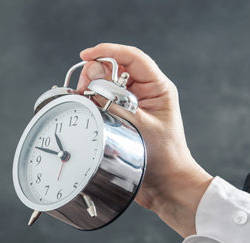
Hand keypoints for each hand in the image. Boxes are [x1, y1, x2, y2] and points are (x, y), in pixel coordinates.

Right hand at [76, 43, 212, 236]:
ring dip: (90, 90)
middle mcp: (144, 93)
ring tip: (82, 101)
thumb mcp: (140, 125)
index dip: (108, 51)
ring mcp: (131, 106)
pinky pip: (102, 103)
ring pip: (105, 86)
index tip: (87, 55)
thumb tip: (91, 84)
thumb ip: (114, 103)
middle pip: (113, 69)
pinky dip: (90, 103)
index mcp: (157, 88)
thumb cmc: (164, 158)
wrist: (167, 185)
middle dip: (94, 73)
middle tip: (82, 89)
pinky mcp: (121, 119)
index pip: (132, 57)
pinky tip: (82, 108)